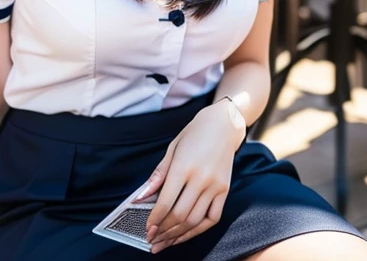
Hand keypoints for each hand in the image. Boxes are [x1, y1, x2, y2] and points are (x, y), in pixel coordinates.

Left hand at [137, 100, 244, 253]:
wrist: (223, 124)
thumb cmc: (195, 134)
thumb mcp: (172, 149)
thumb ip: (158, 175)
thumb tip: (141, 197)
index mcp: (183, 166)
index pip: (166, 202)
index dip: (154, 220)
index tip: (147, 229)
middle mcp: (201, 178)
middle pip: (180, 215)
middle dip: (163, 231)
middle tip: (153, 240)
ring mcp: (215, 186)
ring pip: (195, 220)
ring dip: (178, 235)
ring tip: (166, 241)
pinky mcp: (225, 190)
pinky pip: (213, 218)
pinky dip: (198, 229)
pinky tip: (187, 233)